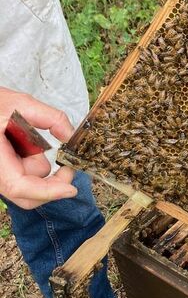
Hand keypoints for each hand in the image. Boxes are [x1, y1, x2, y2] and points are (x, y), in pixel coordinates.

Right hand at [0, 87, 76, 209]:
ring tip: (26, 136)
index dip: (46, 191)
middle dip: (51, 182)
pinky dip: (30, 160)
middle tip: (67, 166)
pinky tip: (22, 142)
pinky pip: (22, 174)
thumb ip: (51, 118)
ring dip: (36, 162)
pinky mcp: (3, 172)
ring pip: (27, 182)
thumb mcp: (22, 103)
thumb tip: (71, 136)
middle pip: (26, 194)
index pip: (18, 186)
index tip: (70, 188)